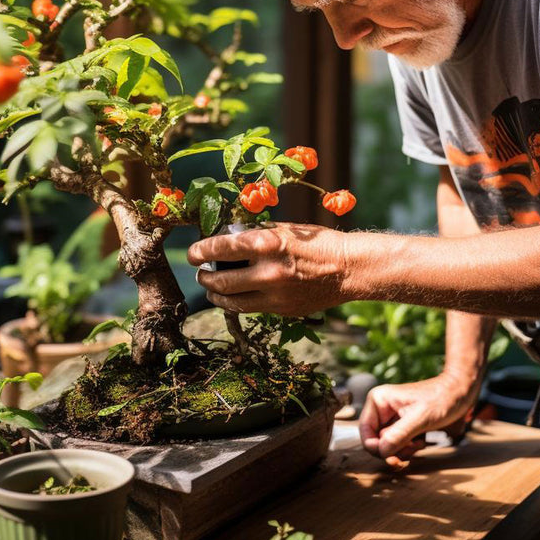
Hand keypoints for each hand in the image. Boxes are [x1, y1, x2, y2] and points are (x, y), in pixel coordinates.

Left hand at [187, 222, 350, 315]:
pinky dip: (237, 303)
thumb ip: (258, 233)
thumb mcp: (287, 229)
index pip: (221, 248)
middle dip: (204, 276)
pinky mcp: (282, 311)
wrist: (348, 269)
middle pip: (221, 280)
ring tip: (211, 288)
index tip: (192, 254)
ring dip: (216, 294)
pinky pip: (251, 309)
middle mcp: (268, 272)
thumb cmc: (318, 242)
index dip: (200, 251)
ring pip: (232, 301)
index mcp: (268, 244)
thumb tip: (230, 237)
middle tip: (201, 272)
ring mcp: (275, 295)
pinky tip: (233, 297)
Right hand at [359, 372, 478, 466]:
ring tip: (419, 442)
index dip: (377, 448)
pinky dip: (408, 448)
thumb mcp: (420, 418)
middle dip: (394, 450)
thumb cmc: (441, 399)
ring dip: (403, 450)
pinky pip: (398, 444)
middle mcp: (381, 408)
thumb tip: (381, 450)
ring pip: (387, 445)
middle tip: (412, 448)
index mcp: (378, 400)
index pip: (365, 433)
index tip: (395, 456)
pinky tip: (421, 440)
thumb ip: (399, 434)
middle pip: (376, 441)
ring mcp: (391, 417)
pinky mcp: (402, 424)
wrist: (460, 392)